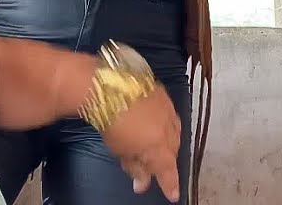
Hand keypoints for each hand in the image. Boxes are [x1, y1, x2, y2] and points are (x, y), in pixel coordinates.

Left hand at [100, 86, 181, 200]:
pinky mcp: (163, 93)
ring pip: (174, 131)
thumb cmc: (111, 123)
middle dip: (164, 160)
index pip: (169, 173)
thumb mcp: (121, 152)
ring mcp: (168, 109)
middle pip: (173, 151)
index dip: (171, 186)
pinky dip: (164, 122)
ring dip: (166, 140)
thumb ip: (136, 168)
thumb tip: (142, 183)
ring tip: (152, 143)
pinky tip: (154, 122)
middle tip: (151, 165)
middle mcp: (170, 129)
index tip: (173, 195)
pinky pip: (169, 113)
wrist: (106, 88)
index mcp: (160, 148)